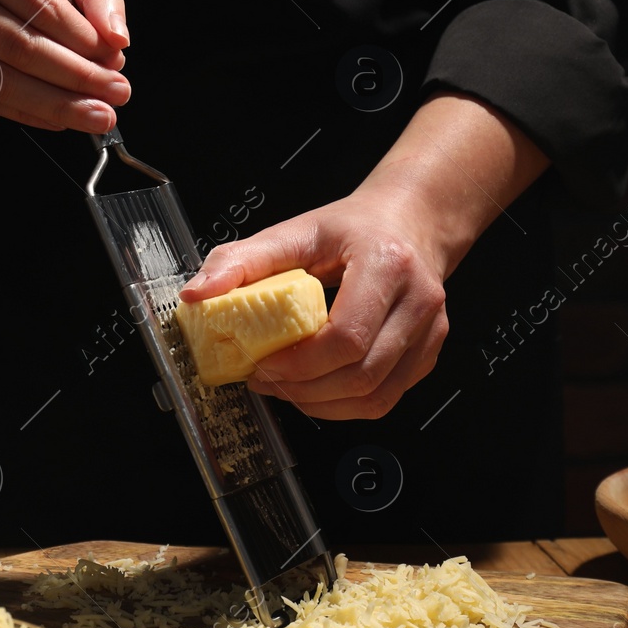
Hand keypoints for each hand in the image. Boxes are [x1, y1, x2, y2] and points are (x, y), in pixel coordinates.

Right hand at [0, 0, 130, 131]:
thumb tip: (116, 37)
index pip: (39, 4)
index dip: (82, 39)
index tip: (113, 59)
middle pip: (22, 48)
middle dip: (78, 78)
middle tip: (116, 93)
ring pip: (3, 82)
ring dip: (59, 104)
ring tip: (97, 114)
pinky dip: (30, 114)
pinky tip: (60, 116)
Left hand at [180, 178, 449, 419]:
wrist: (408, 222)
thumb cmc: (353, 228)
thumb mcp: (295, 231)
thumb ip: (242, 260)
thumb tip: (198, 294)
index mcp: (386, 263)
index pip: (346, 336)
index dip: (300, 364)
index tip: (263, 364)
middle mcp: (418, 299)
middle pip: (362, 374)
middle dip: (305, 390)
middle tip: (266, 381)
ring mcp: (430, 330)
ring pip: (376, 396)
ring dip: (323, 404)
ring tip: (287, 388)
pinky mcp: (428, 352)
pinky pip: (386, 397)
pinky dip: (346, 405)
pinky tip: (318, 390)